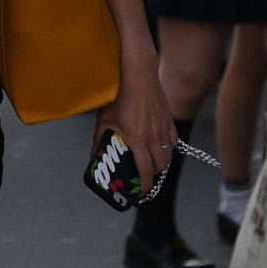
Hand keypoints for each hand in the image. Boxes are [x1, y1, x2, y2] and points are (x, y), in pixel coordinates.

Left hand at [94, 58, 175, 193]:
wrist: (137, 74)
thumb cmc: (118, 95)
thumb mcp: (104, 118)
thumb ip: (99, 138)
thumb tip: (94, 153)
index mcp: (138, 139)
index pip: (145, 171)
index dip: (145, 185)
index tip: (141, 193)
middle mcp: (153, 137)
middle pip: (159, 166)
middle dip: (153, 176)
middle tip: (144, 178)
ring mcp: (163, 128)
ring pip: (168, 155)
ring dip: (161, 163)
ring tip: (151, 164)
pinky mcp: (169, 120)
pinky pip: (173, 141)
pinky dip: (168, 148)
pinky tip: (160, 147)